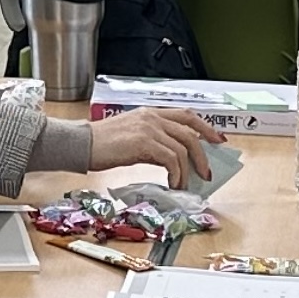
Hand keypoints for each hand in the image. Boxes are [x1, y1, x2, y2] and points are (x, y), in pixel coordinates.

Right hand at [88, 108, 224, 184]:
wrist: (81, 144)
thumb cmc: (100, 144)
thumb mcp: (130, 137)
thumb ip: (151, 141)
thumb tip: (170, 159)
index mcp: (149, 112)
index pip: (186, 115)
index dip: (205, 127)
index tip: (217, 140)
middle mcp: (152, 116)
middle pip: (190, 132)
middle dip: (203, 154)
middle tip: (206, 172)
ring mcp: (148, 128)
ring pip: (183, 147)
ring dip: (188, 169)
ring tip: (184, 184)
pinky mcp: (143, 142)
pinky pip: (171, 158)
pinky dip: (176, 173)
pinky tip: (172, 183)